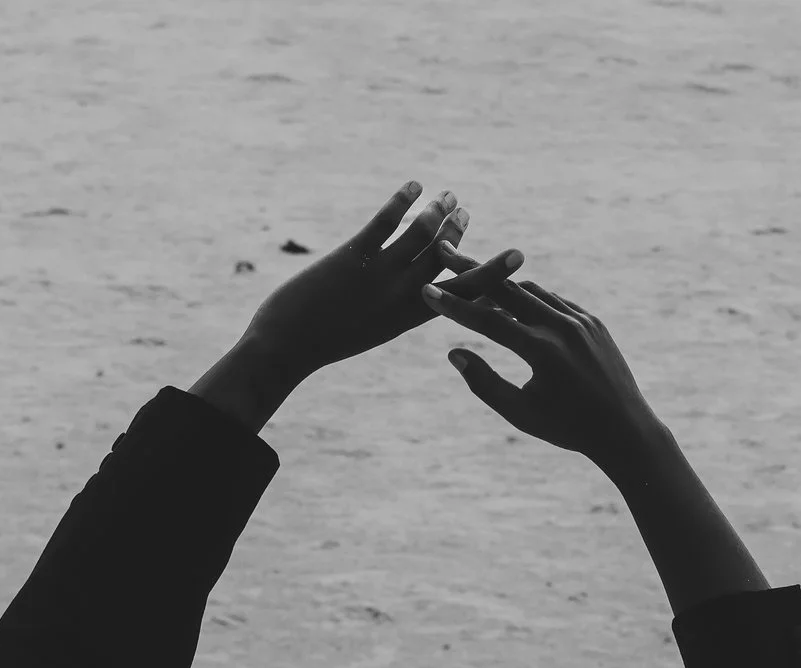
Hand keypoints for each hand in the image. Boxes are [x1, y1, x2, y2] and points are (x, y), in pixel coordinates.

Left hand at [239, 180, 524, 380]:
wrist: (284, 349)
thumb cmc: (321, 341)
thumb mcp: (366, 330)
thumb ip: (391, 311)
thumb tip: (408, 296)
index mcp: (408, 317)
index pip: (462, 294)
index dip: (492, 274)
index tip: (516, 257)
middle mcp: (401, 296)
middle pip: (445, 257)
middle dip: (458, 231)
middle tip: (464, 210)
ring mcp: (378, 276)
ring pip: (422, 235)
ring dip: (438, 211)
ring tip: (445, 195)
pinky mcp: (352, 257)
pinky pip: (386, 222)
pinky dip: (404, 200)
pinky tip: (414, 186)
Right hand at [420, 263, 662, 467]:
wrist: (624, 429)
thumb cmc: (566, 428)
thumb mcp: (520, 413)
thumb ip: (484, 383)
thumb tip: (453, 352)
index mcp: (541, 352)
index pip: (487, 320)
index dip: (454, 305)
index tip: (427, 290)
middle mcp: (562, 328)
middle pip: (508, 290)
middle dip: (474, 270)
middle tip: (445, 252)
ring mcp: (581, 320)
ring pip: (532, 291)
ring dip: (501, 285)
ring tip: (474, 281)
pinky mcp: (593, 321)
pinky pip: (554, 301)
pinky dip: (530, 298)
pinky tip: (512, 300)